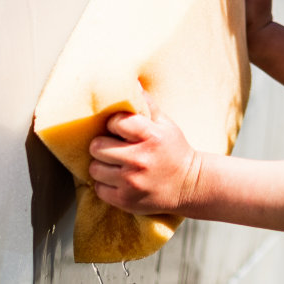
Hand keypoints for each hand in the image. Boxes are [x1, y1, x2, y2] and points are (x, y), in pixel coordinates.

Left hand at [87, 94, 202, 215]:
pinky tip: (117, 179)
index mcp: (151, 137)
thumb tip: (132, 83)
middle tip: (112, 147)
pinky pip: (98, 188)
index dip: (114, 124)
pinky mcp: (125, 201)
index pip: (116, 122)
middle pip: (98, 147)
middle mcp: (140, 160)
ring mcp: (131, 182)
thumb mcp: (166, 124)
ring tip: (114, 164)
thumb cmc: (174, 150)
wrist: (189, 185)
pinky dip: (104, 184)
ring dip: (101, 165)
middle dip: (103, 145)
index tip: (120, 128)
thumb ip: (146, 104)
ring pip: (94, 168)